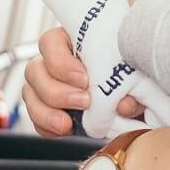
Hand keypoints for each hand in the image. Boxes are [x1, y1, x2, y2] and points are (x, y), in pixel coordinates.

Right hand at [21, 25, 144, 135]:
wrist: (139, 91)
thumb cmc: (134, 68)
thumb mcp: (136, 69)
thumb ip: (134, 84)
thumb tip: (125, 105)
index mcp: (71, 39)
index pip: (49, 42)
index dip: (61, 62)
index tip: (85, 78)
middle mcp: (53, 61)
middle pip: (34, 70)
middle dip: (57, 91)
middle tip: (84, 102)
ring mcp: (46, 85)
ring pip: (30, 95)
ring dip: (47, 112)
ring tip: (69, 123)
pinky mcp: (48, 109)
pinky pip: (36, 119)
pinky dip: (47, 127)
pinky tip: (66, 130)